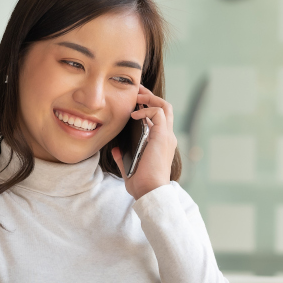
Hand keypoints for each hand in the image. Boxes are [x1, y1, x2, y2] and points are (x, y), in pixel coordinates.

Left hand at [110, 85, 177, 200]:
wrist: (150, 191)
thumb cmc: (141, 183)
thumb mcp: (129, 166)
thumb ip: (124, 156)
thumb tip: (116, 149)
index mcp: (161, 143)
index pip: (159, 118)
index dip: (148, 108)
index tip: (134, 103)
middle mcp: (167, 137)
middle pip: (165, 108)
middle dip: (150, 96)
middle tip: (136, 90)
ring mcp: (166, 136)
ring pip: (165, 106)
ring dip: (150, 98)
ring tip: (136, 96)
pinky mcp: (162, 136)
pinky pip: (158, 113)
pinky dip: (147, 109)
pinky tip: (134, 114)